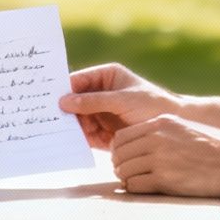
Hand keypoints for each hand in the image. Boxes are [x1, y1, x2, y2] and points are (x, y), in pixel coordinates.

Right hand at [57, 63, 180, 149]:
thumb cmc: (153, 105)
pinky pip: (86, 135)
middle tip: (45, 117)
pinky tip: (66, 143)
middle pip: (74, 101)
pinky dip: (77, 139)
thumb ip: (94, 101)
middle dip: (63, 110)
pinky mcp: (104, 133)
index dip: (62, 88)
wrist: (174, 129)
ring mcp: (101, 114)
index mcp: (106, 77)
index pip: (78, 80)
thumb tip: (63, 101)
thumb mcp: (122, 100)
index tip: (45, 97)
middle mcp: (101, 94)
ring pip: (77, 119)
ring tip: (54, 132)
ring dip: (68, 126)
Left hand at [110, 114, 219, 197]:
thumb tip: (137, 144)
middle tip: (128, 174)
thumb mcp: (184, 128)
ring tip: (138, 182)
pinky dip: (135, 189)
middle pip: (118, 155)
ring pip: (123, 171)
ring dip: (127, 179)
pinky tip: (146, 189)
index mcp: (160, 123)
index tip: (125, 159)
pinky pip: (134, 186)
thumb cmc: (213, 147)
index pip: (121, 137)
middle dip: (120, 166)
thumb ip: (160, 132)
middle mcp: (156, 138)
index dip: (119, 150)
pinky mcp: (164, 180)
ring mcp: (159, 159)